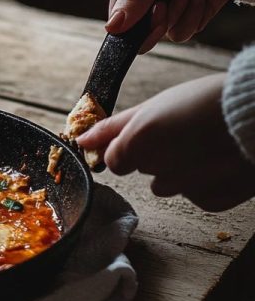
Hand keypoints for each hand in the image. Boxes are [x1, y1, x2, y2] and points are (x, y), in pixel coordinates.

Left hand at [76, 74, 254, 211]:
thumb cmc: (210, 100)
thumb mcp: (156, 104)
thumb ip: (114, 126)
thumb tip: (81, 139)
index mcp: (140, 140)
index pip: (114, 160)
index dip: (127, 148)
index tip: (147, 136)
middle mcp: (158, 168)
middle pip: (141, 169)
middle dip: (155, 154)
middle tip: (183, 133)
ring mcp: (184, 187)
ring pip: (166, 185)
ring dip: (178, 170)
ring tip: (204, 145)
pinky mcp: (210, 200)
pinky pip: (194, 195)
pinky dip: (203, 182)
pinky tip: (219, 160)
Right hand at [107, 0, 251, 52]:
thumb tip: (111, 27)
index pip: (116, 16)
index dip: (129, 25)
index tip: (150, 14)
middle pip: (136, 32)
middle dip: (156, 22)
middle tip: (167, 5)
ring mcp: (163, 9)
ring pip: (161, 34)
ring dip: (179, 16)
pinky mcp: (183, 16)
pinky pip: (181, 33)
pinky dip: (193, 17)